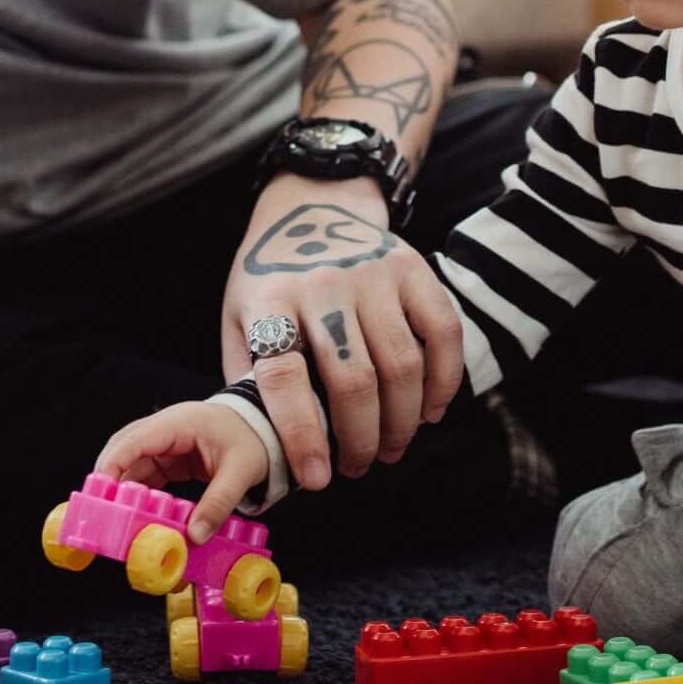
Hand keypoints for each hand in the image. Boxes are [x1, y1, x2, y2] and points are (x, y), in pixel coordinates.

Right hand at [97, 402, 275, 539]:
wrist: (264, 427)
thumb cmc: (252, 439)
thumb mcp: (241, 471)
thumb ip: (218, 503)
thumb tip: (196, 536)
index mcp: (180, 422)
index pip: (135, 438)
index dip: (114, 462)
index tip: (101, 488)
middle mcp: (166, 429)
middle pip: (124, 449)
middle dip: (110, 478)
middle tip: (101, 509)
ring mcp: (165, 444)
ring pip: (131, 464)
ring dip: (123, 490)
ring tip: (116, 518)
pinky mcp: (169, 459)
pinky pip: (145, 475)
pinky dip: (139, 495)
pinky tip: (137, 515)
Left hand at [220, 177, 462, 489]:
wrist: (311, 204)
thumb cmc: (271, 278)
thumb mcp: (238, 318)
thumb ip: (249, 376)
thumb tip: (263, 447)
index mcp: (271, 301)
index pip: (286, 377)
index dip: (303, 435)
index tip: (317, 479)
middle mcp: (324, 285)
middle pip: (354, 379)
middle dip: (360, 440)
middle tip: (357, 468)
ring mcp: (373, 273)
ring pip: (401, 364)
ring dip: (401, 422)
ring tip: (390, 449)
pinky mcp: (413, 267)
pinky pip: (442, 332)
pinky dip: (444, 381)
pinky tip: (430, 412)